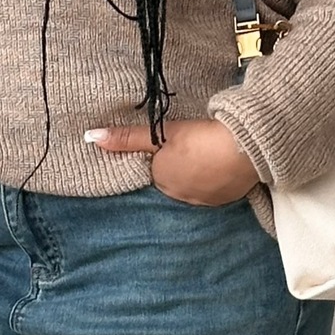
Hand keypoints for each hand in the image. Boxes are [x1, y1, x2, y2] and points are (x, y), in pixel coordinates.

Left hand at [84, 116, 260, 204]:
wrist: (243, 148)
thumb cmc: (199, 139)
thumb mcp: (161, 133)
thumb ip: (127, 138)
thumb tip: (90, 137)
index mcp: (161, 180)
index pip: (155, 168)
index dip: (163, 154)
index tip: (174, 142)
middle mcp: (179, 196)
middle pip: (173, 179)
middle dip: (179, 165)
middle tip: (193, 145)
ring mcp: (203, 201)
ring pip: (194, 185)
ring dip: (198, 173)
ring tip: (208, 154)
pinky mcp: (225, 200)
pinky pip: (214, 191)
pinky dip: (216, 179)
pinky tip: (222, 165)